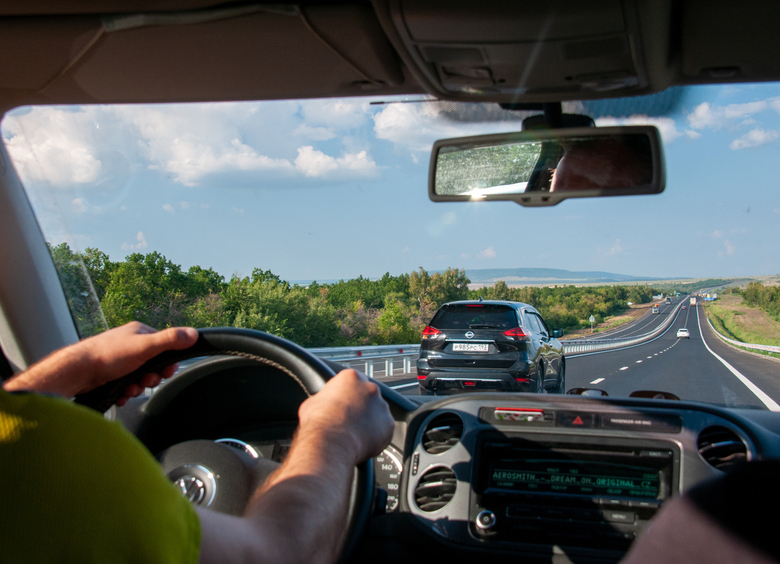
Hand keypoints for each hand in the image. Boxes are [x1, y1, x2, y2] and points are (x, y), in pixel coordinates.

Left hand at [3, 321, 198, 403]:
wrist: (75, 372)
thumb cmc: (106, 356)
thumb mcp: (144, 346)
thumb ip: (169, 340)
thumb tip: (193, 333)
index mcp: (140, 333)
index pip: (165, 346)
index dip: (167, 363)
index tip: (164, 372)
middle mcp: (130, 344)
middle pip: (153, 365)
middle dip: (150, 378)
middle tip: (142, 381)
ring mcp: (119, 360)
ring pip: (139, 378)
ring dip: (137, 387)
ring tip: (127, 388)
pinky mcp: (110, 374)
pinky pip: (126, 386)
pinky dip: (125, 392)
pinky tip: (120, 392)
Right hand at [297, 369, 393, 464]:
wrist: (331, 442)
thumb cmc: (319, 422)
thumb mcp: (312, 402)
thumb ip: (323, 398)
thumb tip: (321, 404)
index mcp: (351, 377)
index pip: (352, 382)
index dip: (345, 395)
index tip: (341, 404)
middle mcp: (370, 388)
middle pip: (367, 396)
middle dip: (359, 407)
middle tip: (347, 420)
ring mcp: (381, 406)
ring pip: (377, 413)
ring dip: (369, 421)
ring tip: (354, 434)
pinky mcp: (388, 424)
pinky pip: (383, 429)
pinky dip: (376, 436)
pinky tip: (362, 441)